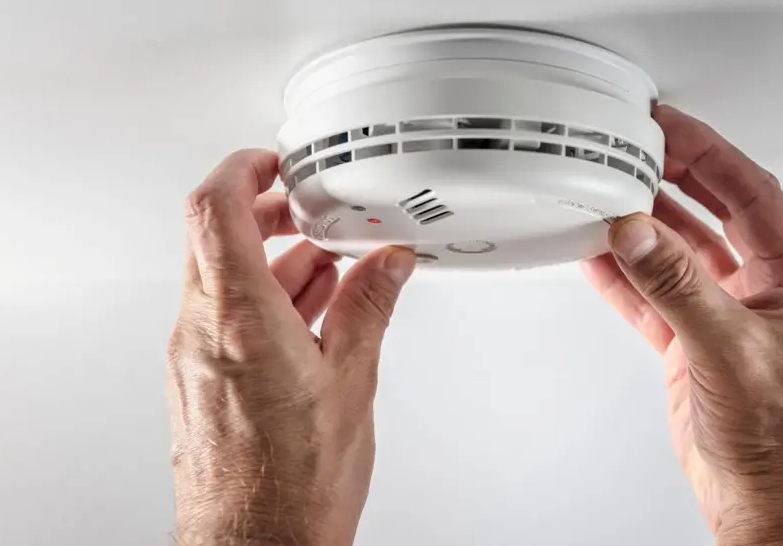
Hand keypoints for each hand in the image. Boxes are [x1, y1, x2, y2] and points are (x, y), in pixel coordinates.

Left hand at [166, 150, 415, 545]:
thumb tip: (387, 265)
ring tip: (329, 269)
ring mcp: (194, 357)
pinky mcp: (199, 381)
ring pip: (223, 278)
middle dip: (268, 215)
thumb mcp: (351, 381)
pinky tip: (309, 314)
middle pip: (217, 238)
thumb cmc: (295, 484)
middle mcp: (202, 331)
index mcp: (240, 318)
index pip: (217, 209)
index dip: (243, 169)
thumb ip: (368, 308)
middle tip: (310, 212)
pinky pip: (223, 316)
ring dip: (273, 261)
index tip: (274, 161)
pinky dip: (264, 299)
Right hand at [583, 106, 782, 544]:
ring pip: (677, 256)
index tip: (671, 127)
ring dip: (642, 229)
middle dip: (673, 180)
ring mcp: (724, 319)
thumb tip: (639, 234)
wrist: (766, 502)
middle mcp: (763, 293)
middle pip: (713, 215)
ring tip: (606, 197)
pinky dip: (624, 277)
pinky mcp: (692, 347)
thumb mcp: (732, 350)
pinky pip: (653, 298)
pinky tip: (598, 257)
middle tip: (634, 150)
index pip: (752, 194)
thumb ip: (679, 287)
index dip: (709, 153)